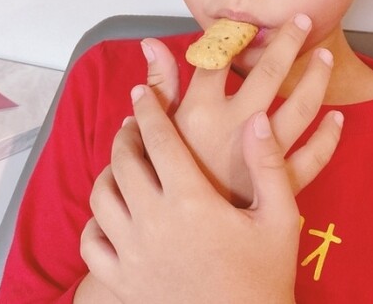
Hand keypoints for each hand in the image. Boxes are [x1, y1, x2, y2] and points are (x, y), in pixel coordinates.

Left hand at [80, 84, 325, 303]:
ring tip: (120, 162)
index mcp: (191, 200)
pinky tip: (109, 213)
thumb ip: (269, 165)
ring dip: (107, 172)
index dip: (148, 110)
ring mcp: (131, 253)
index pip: (159, 139)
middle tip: (134, 124)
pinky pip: (91, 242)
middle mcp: (152, 221)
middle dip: (126, 135)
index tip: (142, 91)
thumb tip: (258, 118)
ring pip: (101, 197)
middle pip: (123, 162)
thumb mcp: (280, 219)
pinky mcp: (121, 281)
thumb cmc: (264, 279)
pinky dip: (95, 221)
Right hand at [142, 13, 338, 203]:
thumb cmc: (166, 180)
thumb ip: (161, 86)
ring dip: (316, 78)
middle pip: (268, 72)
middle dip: (287, 41)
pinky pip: (313, 157)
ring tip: (325, 55)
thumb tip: (151, 44)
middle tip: (302, 20)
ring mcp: (259, 157)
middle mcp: (233, 128)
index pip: (220, 57)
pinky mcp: (278, 186)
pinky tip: (338, 118)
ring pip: (298, 108)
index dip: (235, 33)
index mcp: (199, 112)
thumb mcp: (156, 131)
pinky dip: (329, 138)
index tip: (248, 20)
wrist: (177, 241)